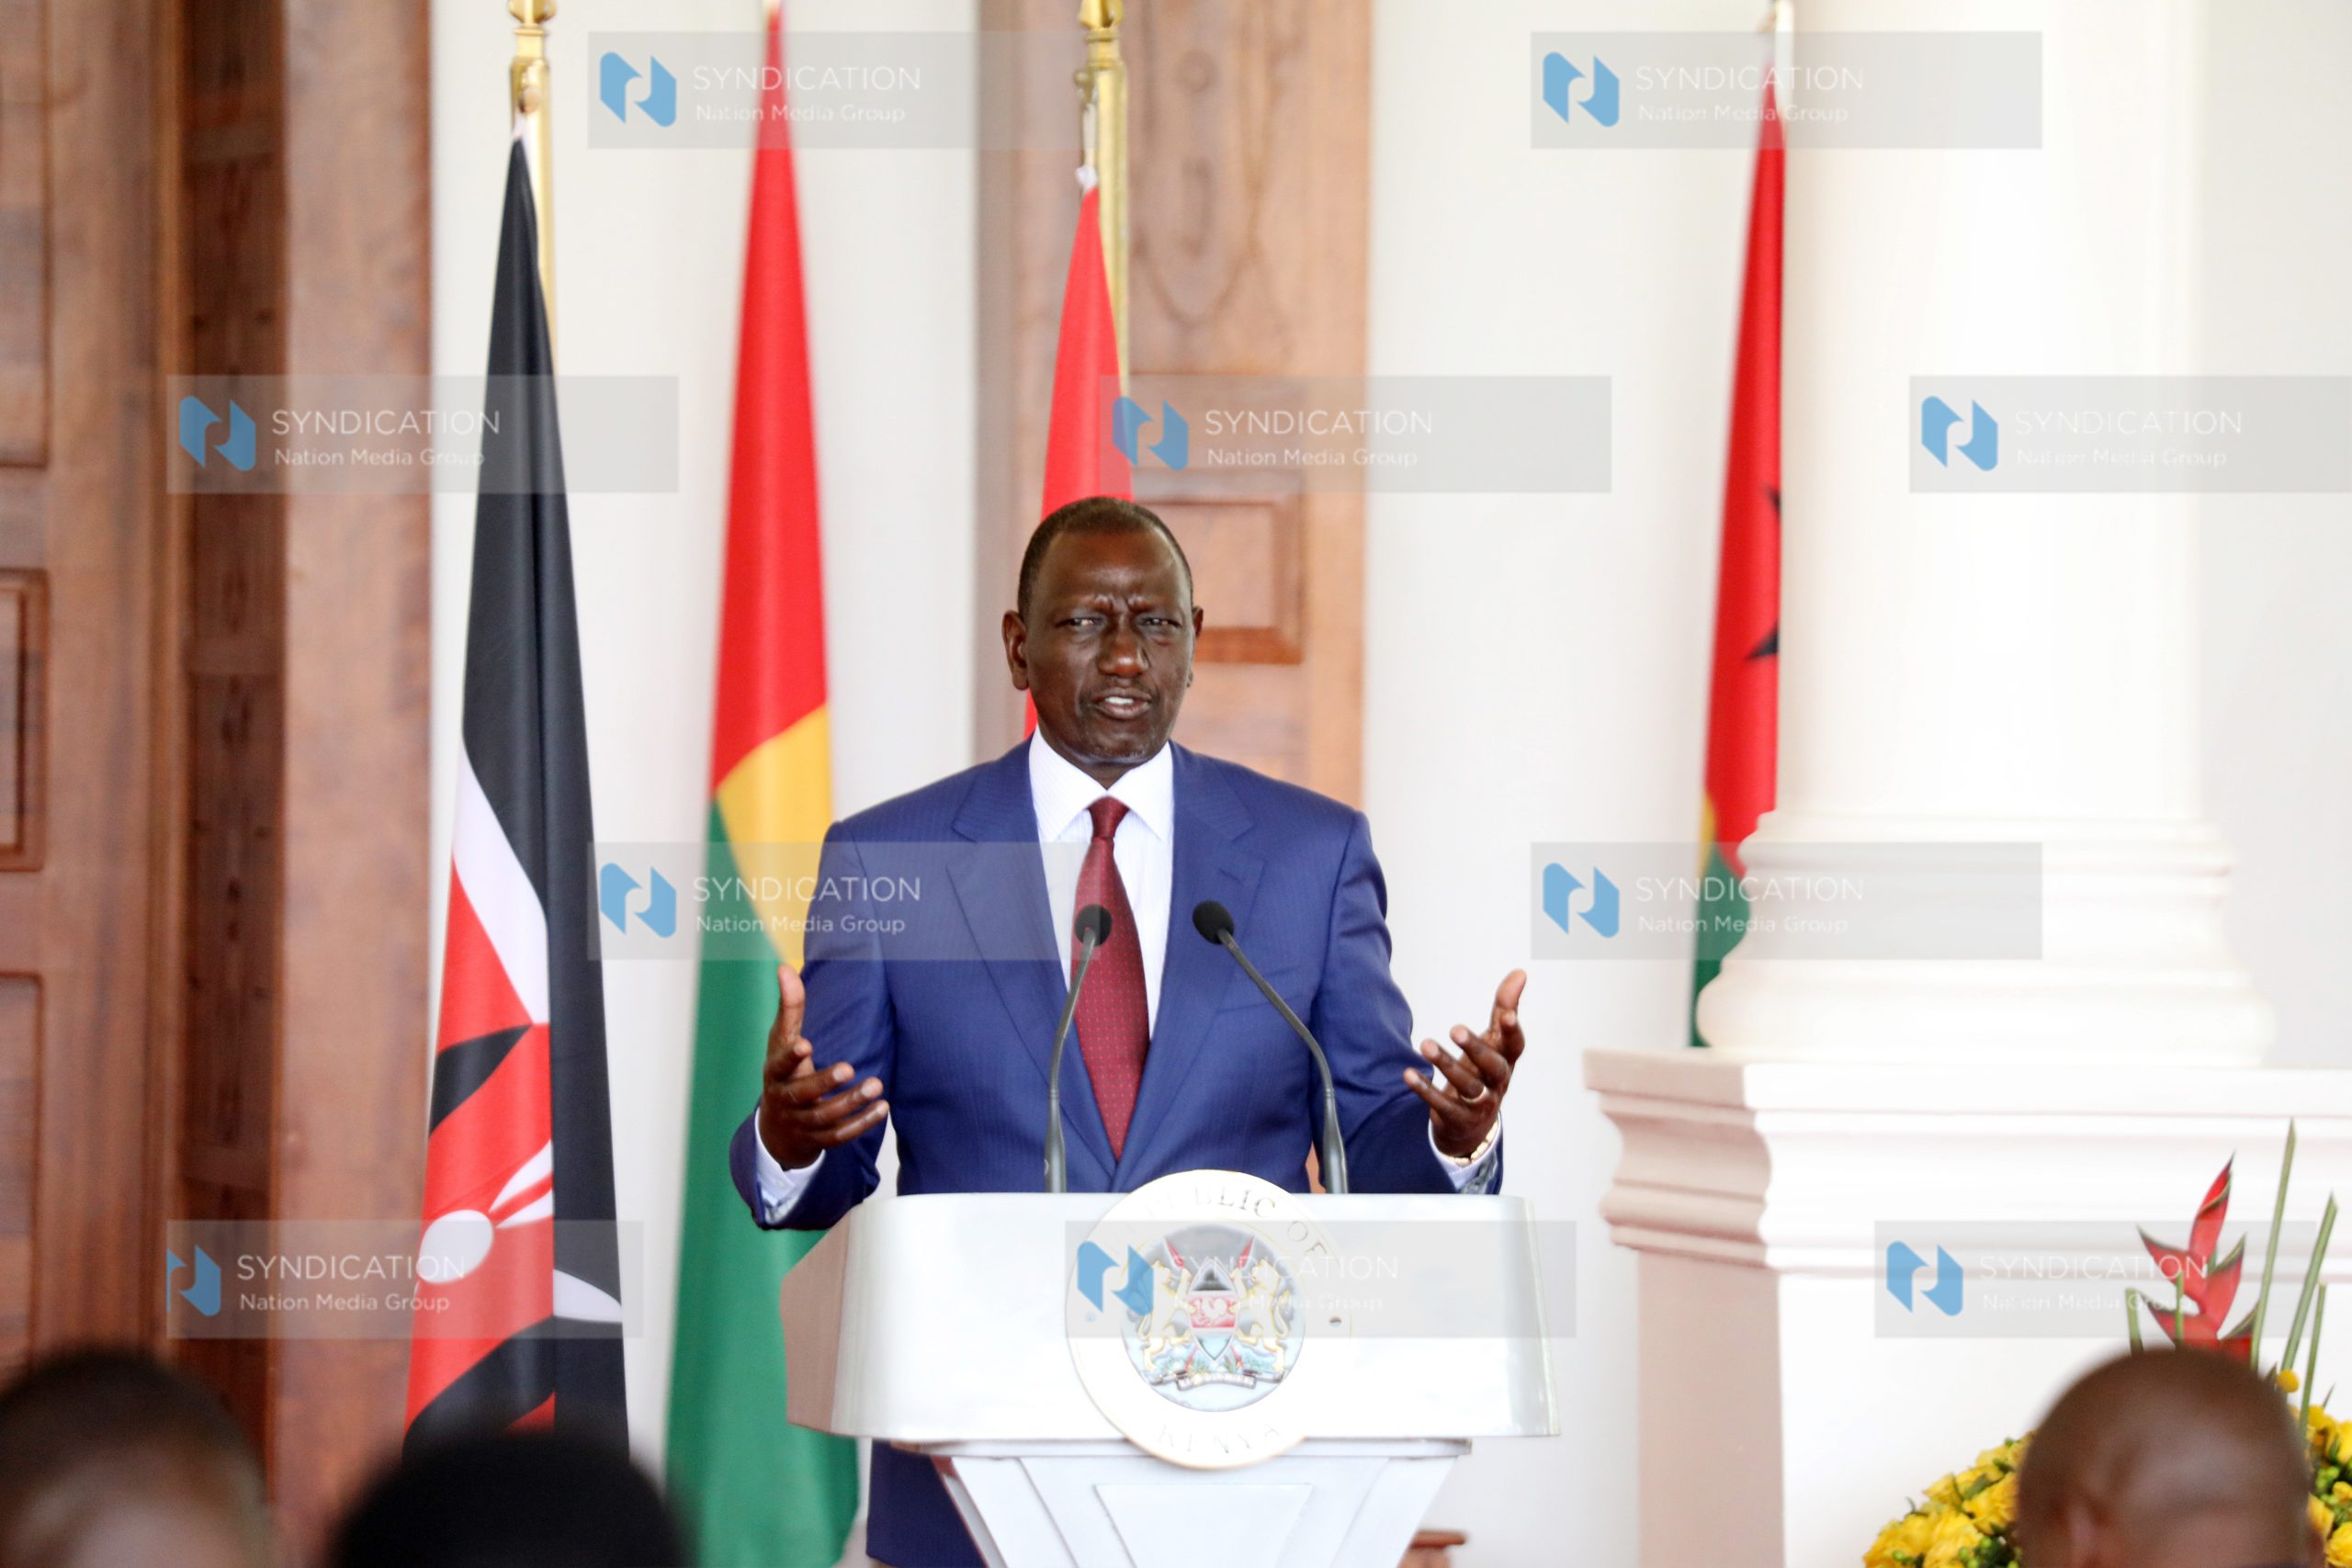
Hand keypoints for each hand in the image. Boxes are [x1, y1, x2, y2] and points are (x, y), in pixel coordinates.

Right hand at [757, 963, 885, 1170]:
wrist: (775, 1129)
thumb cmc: (783, 1072)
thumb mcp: (780, 1040)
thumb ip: (788, 1007)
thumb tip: (784, 966)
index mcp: (774, 1073)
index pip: (778, 1065)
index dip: (790, 1057)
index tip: (806, 1044)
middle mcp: (785, 1100)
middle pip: (803, 1094)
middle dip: (825, 1082)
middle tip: (849, 1068)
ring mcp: (801, 1123)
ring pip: (824, 1118)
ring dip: (850, 1102)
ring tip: (876, 1086)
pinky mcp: (818, 1140)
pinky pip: (839, 1136)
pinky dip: (861, 1124)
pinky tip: (882, 1108)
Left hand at [1405, 969, 1525, 1159]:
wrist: (1472, 1126)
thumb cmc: (1485, 1072)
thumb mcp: (1495, 1042)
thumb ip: (1504, 1007)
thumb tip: (1520, 972)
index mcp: (1506, 1061)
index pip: (1515, 1046)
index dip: (1513, 1031)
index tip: (1507, 1015)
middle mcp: (1497, 1083)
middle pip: (1492, 1067)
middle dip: (1475, 1048)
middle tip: (1455, 1028)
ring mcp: (1479, 1104)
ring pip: (1467, 1086)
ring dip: (1445, 1064)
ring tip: (1425, 1044)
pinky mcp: (1457, 1117)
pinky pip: (1441, 1105)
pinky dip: (1425, 1089)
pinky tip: (1408, 1074)